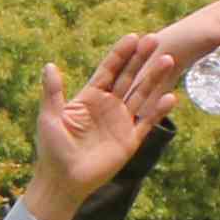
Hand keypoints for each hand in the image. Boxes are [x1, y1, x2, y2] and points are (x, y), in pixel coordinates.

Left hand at [26, 31, 182, 218]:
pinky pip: (147, 122)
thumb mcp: (50, 118)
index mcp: (89, 98)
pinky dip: (158, 110)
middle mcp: (108, 106)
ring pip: (141, 94)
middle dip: (141, 59)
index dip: (119, 54)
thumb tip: (49, 65)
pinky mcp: (130, 139)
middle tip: (155, 40)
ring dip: (154, 78)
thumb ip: (53, 93)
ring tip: (168, 60)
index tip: (132, 37)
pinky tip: (170, 97)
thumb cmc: (52, 150)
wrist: (63, 181)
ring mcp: (121, 121)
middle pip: (128, 77)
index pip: (108, 70)